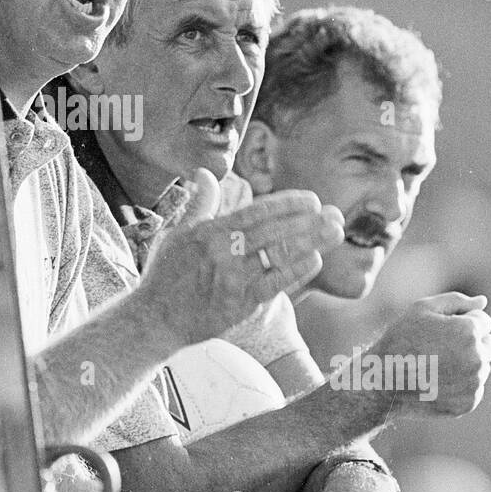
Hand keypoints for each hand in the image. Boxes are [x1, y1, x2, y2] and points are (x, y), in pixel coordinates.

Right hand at [139, 171, 344, 348]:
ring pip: (278, 254)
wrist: (155, 318)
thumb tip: (204, 173)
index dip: (287, 204)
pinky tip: (315, 260)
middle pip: (273, 230)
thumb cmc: (166, 274)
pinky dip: (296, 271)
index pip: (256, 211)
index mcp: (209, 231)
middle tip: (333, 213)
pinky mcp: (238, 303)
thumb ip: (199, 202)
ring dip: (310, 241)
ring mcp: (232, 278)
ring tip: (335, 233)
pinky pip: (274, 283)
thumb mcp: (178, 232)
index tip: (311, 199)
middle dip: (306, 220)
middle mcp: (222, 251)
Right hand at [370, 292, 490, 417]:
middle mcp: (478, 358)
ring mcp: (474, 382)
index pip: (484, 321)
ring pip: (481, 367)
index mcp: (469, 331)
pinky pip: (473, 388)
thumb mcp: (422, 309)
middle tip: (440, 349)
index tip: (439, 331)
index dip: (460, 322)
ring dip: (466, 364)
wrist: (383, 382)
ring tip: (435, 367)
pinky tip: (436, 383)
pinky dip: (459, 385)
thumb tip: (483, 301)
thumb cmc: (400, 340)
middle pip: (489, 344)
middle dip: (472, 343)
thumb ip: (457, 301)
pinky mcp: (469, 402)